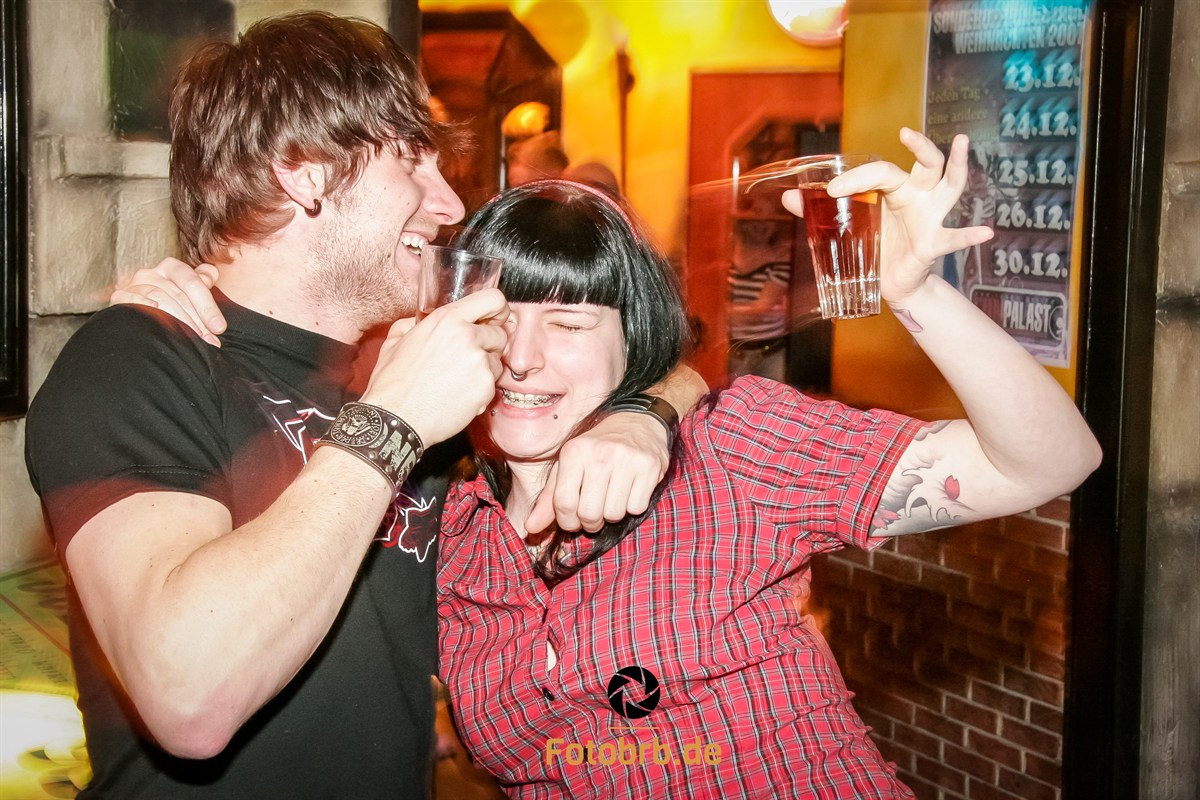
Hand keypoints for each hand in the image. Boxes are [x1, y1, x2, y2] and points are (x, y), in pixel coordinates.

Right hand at [112, 258, 225, 345]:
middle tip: (209, 340)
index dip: (208, 306)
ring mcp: (134, 284)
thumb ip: (201, 283)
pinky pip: (129, 298)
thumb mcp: (190, 295)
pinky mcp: (119, 296)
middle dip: (196, 320)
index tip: (219, 327)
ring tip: (190, 340)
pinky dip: (141, 304)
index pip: (193, 282)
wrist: (143, 322)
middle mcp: (152, 273)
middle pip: (178, 294)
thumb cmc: (173, 307)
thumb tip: (212, 272)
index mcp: (172, 268)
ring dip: (177, 321)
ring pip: (158, 297)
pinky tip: (154, 314)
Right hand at [358, 289, 508, 446]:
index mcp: (447, 319)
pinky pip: (493, 384)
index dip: (499, 310)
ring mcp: (478, 361)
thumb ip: (413, 323)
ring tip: (458, 380)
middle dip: (488, 346)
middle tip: (468, 359)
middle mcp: (467, 335)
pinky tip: (459, 395)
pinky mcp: (485, 386)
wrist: (396, 419)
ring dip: (484, 370)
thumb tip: (420, 320)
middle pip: (499, 333)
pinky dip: (480, 390)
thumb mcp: (395, 340)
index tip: (495, 319)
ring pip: (497, 360)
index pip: (493, 299)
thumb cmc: (393, 383)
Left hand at [525, 412, 669, 533]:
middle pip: (589, 513)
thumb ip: (549, 499)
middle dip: (591, 523)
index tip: (574, 521)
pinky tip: (630, 490)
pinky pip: (636, 508)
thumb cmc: (596, 450)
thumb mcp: (568, 467)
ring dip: (613, 514)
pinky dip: (632, 506)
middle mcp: (599, 454)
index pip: (563, 504)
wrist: (636, 423)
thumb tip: (530, 528)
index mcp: (573, 452)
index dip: (568, 522)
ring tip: (612, 498)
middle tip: (595, 514)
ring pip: (614, 514)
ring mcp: (626, 459)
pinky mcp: (649, 466)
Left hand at [781, 128, 993, 305]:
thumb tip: (787, 197)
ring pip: (950, 185)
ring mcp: (931, 217)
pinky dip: (970, 235)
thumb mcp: (845, 226)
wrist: (891, 284)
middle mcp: (918, 196)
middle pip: (927, 164)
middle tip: (906, 133)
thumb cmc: (873, 246)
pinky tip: (985, 232)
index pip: (881, 172)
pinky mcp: (934, 243)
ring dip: (958, 164)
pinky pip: (954, 238)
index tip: (831, 189)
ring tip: (962, 142)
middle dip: (920, 147)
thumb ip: (817, 211)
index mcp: (895, 189)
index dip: (856, 177)